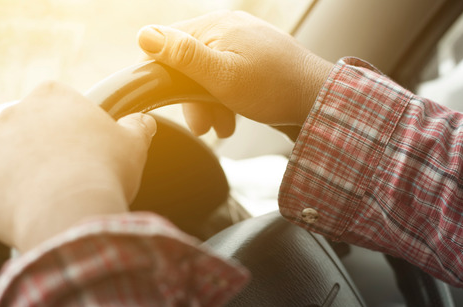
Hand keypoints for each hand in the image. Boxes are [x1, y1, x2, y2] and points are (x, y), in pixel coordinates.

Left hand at [0, 82, 155, 251]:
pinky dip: (3, 204)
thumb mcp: (133, 144)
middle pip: (27, 133)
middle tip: (68, 179)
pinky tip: (27, 215)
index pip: (56, 104)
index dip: (71, 130)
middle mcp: (13, 114)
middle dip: (42, 153)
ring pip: (5, 163)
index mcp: (51, 96)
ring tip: (49, 201)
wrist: (69, 211)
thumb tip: (143, 122)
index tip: (83, 150)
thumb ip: (137, 127)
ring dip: (21, 178)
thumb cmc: (103, 172)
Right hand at [137, 10, 332, 136]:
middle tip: (203, 126)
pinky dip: (225, 96)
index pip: (166, 42)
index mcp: (215, 24)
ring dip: (209, 102)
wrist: (319, 99)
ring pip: (207, 71)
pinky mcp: (254, 54)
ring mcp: (242, 38)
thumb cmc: (274, 88)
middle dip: (192, 97)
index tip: (178, 103)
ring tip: (223, 126)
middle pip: (187, 60)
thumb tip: (144, 34)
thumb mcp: (222, 76)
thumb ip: (183, 56)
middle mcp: (227, 25)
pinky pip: (227, 72)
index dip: (164, 75)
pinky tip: (234, 116)